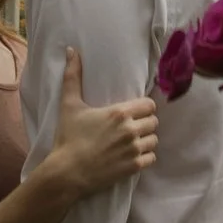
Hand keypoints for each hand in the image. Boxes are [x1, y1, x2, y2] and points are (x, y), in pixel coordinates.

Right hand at [44, 44, 158, 200]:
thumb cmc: (68, 137)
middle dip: (145, 123)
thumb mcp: (69, 105)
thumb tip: (72, 50)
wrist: (67, 172)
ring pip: (154, 140)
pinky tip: (134, 155)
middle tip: (133, 126)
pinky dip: (146, 156)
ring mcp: (134, 150)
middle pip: (154, 122)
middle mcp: (131, 130)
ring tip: (134, 141)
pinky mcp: (134, 167)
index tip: (134, 111)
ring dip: (146, 139)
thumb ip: (73, 76)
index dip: (144, 107)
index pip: (150, 105)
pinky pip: (152, 158)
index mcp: (119, 113)